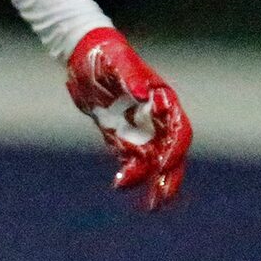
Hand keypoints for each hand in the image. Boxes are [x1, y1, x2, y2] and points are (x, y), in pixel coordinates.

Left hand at [66, 27, 190, 211]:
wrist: (83, 54)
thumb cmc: (106, 55)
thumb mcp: (118, 63)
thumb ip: (133, 78)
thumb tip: (146, 95)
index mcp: (162, 101)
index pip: (177, 131)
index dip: (173, 150)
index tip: (164, 167)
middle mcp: (154, 118)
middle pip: (170, 153)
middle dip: (169, 177)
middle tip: (162, 200)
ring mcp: (137, 126)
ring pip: (151, 160)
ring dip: (150, 182)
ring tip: (149, 206)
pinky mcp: (118, 133)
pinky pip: (128, 158)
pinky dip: (128, 173)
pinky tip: (120, 185)